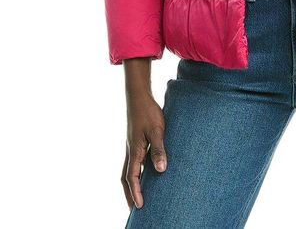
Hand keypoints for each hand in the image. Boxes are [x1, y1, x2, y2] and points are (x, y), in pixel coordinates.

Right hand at [121, 58, 167, 208]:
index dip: (135, 192)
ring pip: (128, 169)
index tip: (139, 206)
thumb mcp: (157, 131)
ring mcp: (132, 145)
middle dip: (130, 192)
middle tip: (135, 206)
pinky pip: (133, 160)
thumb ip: (158, 149)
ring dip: (132, 182)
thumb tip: (161, 170)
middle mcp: (131, 150)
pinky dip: (136, 170)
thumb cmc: (148, 112)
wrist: (138, 96)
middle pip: (126, 177)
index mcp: (134, 151)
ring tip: (139, 192)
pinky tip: (145, 170)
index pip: (132, 177)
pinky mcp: (135, 139)